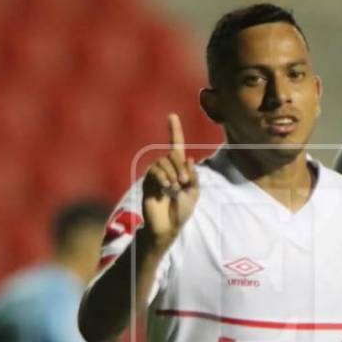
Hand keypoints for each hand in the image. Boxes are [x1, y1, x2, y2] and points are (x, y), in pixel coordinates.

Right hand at [141, 113, 198, 247]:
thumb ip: (193, 175)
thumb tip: (188, 158)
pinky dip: (163, 177)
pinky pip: (154, 170)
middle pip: (172, 154)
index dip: (174, 130)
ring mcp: (156, 174)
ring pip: (163, 161)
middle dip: (180, 166)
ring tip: (175, 188)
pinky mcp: (147, 181)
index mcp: (179, 169)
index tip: (172, 115)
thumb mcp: (194, 192)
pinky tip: (167, 187)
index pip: (175, 145)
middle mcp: (166, 168)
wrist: (168, 226)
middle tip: (184, 183)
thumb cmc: (182, 210)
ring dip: (172, 173)